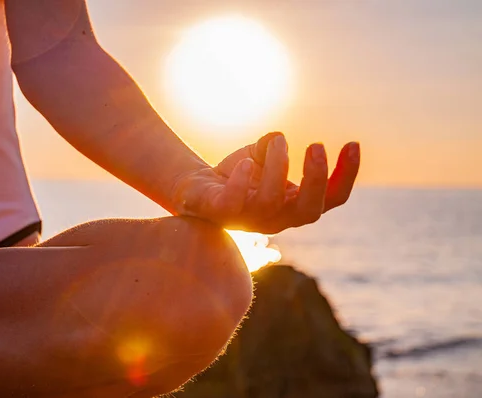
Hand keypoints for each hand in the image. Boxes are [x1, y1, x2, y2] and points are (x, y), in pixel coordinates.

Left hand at [170, 132, 359, 233]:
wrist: (196, 187)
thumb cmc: (237, 174)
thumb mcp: (262, 156)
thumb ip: (274, 147)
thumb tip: (277, 138)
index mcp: (293, 206)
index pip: (330, 199)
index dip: (346, 175)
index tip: (352, 143)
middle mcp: (276, 219)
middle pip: (309, 211)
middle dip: (316, 179)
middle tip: (316, 146)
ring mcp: (248, 220)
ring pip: (271, 202)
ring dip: (277, 167)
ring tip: (276, 142)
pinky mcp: (220, 212)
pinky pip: (233, 203)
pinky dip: (242, 182)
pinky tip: (246, 162)